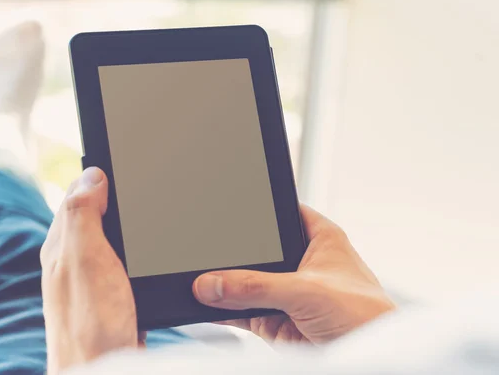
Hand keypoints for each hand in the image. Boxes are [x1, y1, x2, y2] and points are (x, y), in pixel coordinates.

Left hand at [40, 167, 140, 374]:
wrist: (102, 372)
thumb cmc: (91, 323)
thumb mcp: (85, 259)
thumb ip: (82, 215)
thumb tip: (91, 175)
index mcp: (62, 245)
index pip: (77, 195)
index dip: (99, 175)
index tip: (125, 158)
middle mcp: (73, 259)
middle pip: (94, 214)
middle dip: (114, 195)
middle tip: (139, 177)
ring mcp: (91, 279)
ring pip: (109, 237)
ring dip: (125, 221)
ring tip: (144, 204)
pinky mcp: (110, 296)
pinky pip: (120, 261)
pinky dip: (133, 249)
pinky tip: (147, 251)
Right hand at [192, 204, 394, 344]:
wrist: (371, 360)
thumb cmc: (366, 317)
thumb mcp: (307, 291)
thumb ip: (257, 287)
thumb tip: (215, 284)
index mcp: (319, 238)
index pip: (280, 213)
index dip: (255, 211)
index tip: (223, 212)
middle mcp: (300, 262)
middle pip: (256, 250)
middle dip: (232, 256)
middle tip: (206, 256)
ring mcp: (286, 292)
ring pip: (245, 283)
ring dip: (225, 286)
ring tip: (200, 283)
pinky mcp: (274, 320)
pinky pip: (240, 310)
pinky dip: (223, 309)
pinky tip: (205, 305)